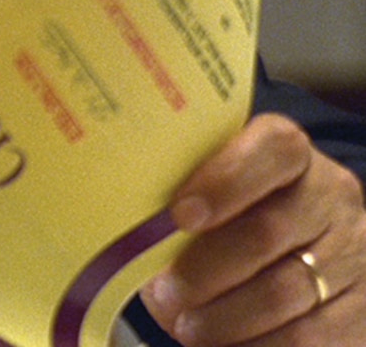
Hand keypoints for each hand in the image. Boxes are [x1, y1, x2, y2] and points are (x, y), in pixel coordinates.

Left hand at [140, 113, 365, 344]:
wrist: (305, 249)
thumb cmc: (230, 216)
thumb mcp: (212, 195)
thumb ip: (182, 208)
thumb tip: (132, 250)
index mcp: (289, 153)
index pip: (273, 148)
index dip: (225, 180)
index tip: (179, 215)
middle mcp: (330, 196)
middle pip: (269, 231)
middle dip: (207, 270)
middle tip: (166, 294)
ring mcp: (354, 252)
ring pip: (288, 291)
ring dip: (228, 318)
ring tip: (187, 329)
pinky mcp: (365, 308)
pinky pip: (313, 337)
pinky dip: (259, 346)